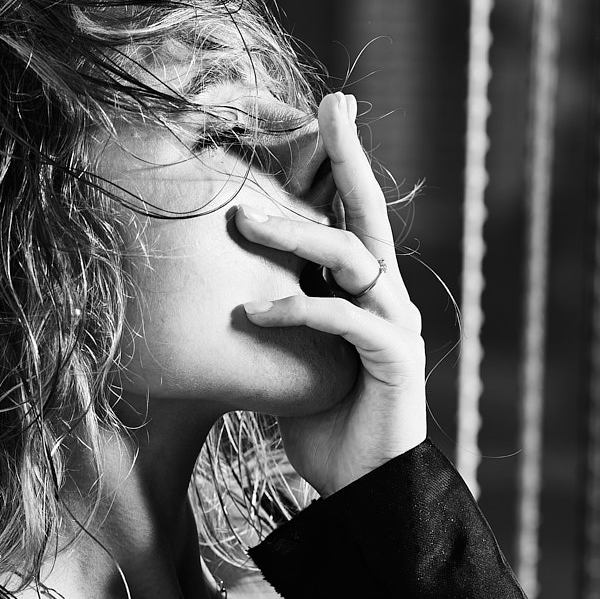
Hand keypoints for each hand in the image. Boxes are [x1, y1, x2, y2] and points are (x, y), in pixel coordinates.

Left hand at [236, 93, 426, 494]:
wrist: (362, 492)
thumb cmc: (320, 425)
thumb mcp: (283, 358)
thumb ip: (267, 315)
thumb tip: (203, 288)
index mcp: (365, 289)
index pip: (352, 212)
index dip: (340, 159)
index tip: (328, 106)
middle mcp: (388, 296)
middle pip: (370, 211)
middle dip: (349, 155)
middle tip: (328, 106)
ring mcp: (396, 325)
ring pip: (354, 256)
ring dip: (297, 234)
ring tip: (244, 223)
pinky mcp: (395, 359)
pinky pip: (346, 319)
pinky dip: (299, 310)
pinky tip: (254, 313)